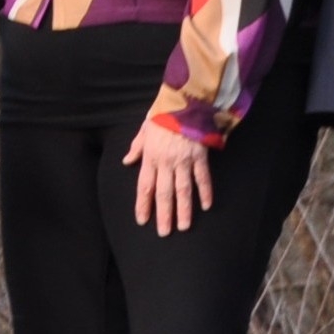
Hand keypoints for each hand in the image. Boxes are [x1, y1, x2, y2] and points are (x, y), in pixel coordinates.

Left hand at [124, 121, 213, 235]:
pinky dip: (205, 192)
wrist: (186, 101)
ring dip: (184, 209)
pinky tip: (206, 206)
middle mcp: (166, 162)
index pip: (145, 185)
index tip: (142, 220)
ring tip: (184, 227)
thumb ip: (137, 147)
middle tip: (164, 232)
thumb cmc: (164, 114)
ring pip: (183, 190)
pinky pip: (203, 178)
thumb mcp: (145, 128)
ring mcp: (184, 160)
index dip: (143, 204)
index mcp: (151, 156)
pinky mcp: (200, 156)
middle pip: (164, 193)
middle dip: (163, 214)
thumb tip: (127, 161)